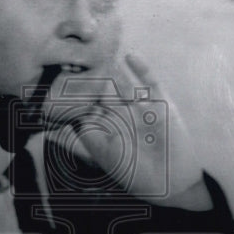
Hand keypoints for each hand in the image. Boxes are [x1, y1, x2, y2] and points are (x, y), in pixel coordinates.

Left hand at [45, 53, 211, 209]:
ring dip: (113, 68)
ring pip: (124, 82)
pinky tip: (130, 56)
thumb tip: (65, 116)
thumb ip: (87, 134)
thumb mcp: (105, 155)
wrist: (171, 181)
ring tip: (100, 52)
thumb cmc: (134, 172)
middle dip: (91, 74)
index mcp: (106, 126)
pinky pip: (150, 81)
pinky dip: (142, 68)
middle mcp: (121, 113)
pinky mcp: (161, 103)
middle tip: (76, 56)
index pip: (87, 102)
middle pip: (103, 88)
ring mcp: (141, 106)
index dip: (75, 91)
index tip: (61, 77)